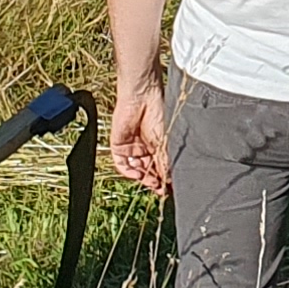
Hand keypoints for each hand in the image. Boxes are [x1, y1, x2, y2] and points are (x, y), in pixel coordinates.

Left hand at [107, 77, 172, 198]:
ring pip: (136, 170)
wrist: (142, 98)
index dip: (164, 179)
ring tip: (152, 183)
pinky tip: (138, 176)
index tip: (168, 189)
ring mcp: (132, 148)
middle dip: (154, 181)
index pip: (160, 168)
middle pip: (148, 171)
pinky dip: (129, 172)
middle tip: (160, 189)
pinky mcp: (119, 146)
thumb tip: (169, 181)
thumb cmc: (158, 112)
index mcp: (158, 146)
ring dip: (143, 179)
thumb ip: (166, 163)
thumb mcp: (166, 142)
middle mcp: (145, 148)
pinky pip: (122, 164)